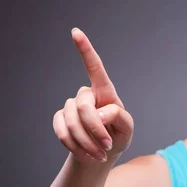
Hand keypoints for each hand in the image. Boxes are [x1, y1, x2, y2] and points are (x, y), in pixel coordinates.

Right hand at [53, 28, 133, 162]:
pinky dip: (75, 147)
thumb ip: (119, 117)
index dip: (85, 50)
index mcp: (105, 92)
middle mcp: (86, 95)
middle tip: (107, 147)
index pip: (95, 68)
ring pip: (72, 122)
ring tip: (100, 155)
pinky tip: (86, 154)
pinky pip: (62, 132)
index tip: (75, 32)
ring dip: (87, 143)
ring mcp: (70, 107)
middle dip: (95, 129)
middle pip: (84, 106)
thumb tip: (98, 113)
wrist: (100, 154)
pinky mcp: (60, 120)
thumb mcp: (127, 129)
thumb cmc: (118, 137)